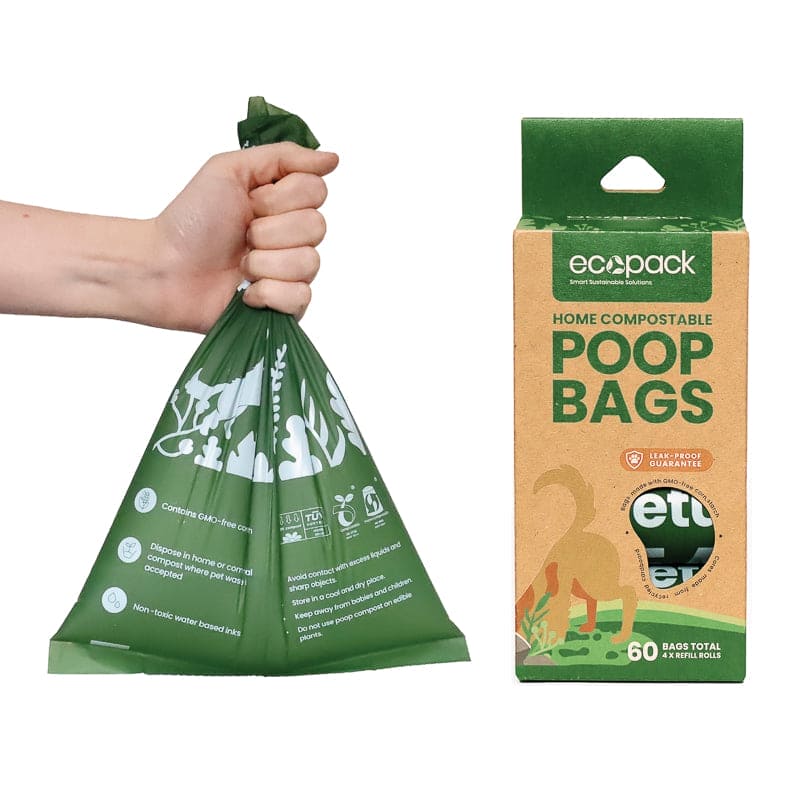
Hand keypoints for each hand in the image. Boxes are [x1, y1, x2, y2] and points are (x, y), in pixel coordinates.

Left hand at [153, 142, 338, 330]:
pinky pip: (300, 297)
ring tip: (239, 266)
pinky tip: (245, 292)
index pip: (317, 191)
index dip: (282, 197)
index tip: (251, 202)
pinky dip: (268, 293)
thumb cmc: (191, 220)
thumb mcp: (230, 169)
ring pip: (309, 263)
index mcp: (284, 203)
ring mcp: (291, 274)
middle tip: (242, 235)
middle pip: (317, 227)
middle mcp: (293, 237)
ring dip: (265, 263)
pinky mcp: (284, 307)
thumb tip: (332, 159)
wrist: (165, 267)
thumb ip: (284, 157)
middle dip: (270, 231)